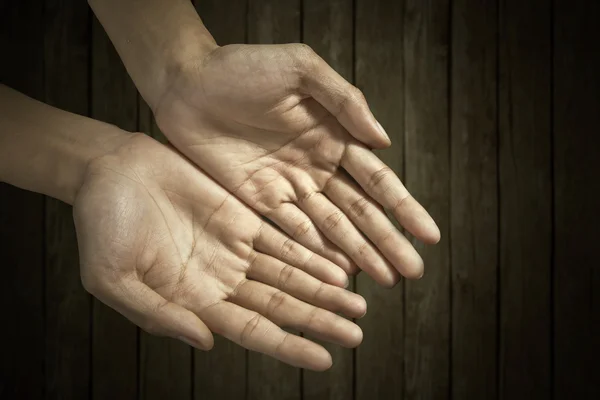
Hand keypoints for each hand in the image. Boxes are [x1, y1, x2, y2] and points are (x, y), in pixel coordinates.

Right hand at [73, 133, 365, 370]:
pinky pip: (284, 237)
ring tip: (358, 302)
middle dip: (319, 319)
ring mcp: (235, 247)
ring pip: (289, 274)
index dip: (288, 345)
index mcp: (194, 301)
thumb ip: (159, 315)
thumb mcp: (113, 279)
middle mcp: (222, 278)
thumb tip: (207, 343)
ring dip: (324, 288)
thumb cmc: (101, 226)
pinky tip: (338, 263)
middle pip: (281, 305)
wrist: (107, 170)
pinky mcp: (242, 214)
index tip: (325, 358)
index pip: (252, 331)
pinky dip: (311, 251)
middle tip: (356, 332)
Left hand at [154, 44, 440, 285]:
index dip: (404, 208)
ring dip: (358, 255)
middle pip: (360, 212)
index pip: (377, 180)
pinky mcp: (257, 200)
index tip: (430, 236)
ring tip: (385, 281)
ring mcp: (288, 186)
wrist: (187, 82)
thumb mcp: (302, 68)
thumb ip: (345, 101)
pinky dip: (315, 253)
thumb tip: (384, 141)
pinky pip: (292, 231)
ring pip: (331, 228)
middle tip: (412, 273)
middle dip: (387, 242)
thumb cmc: (245, 66)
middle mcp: (316, 167)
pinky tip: (337, 274)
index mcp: (333, 136)